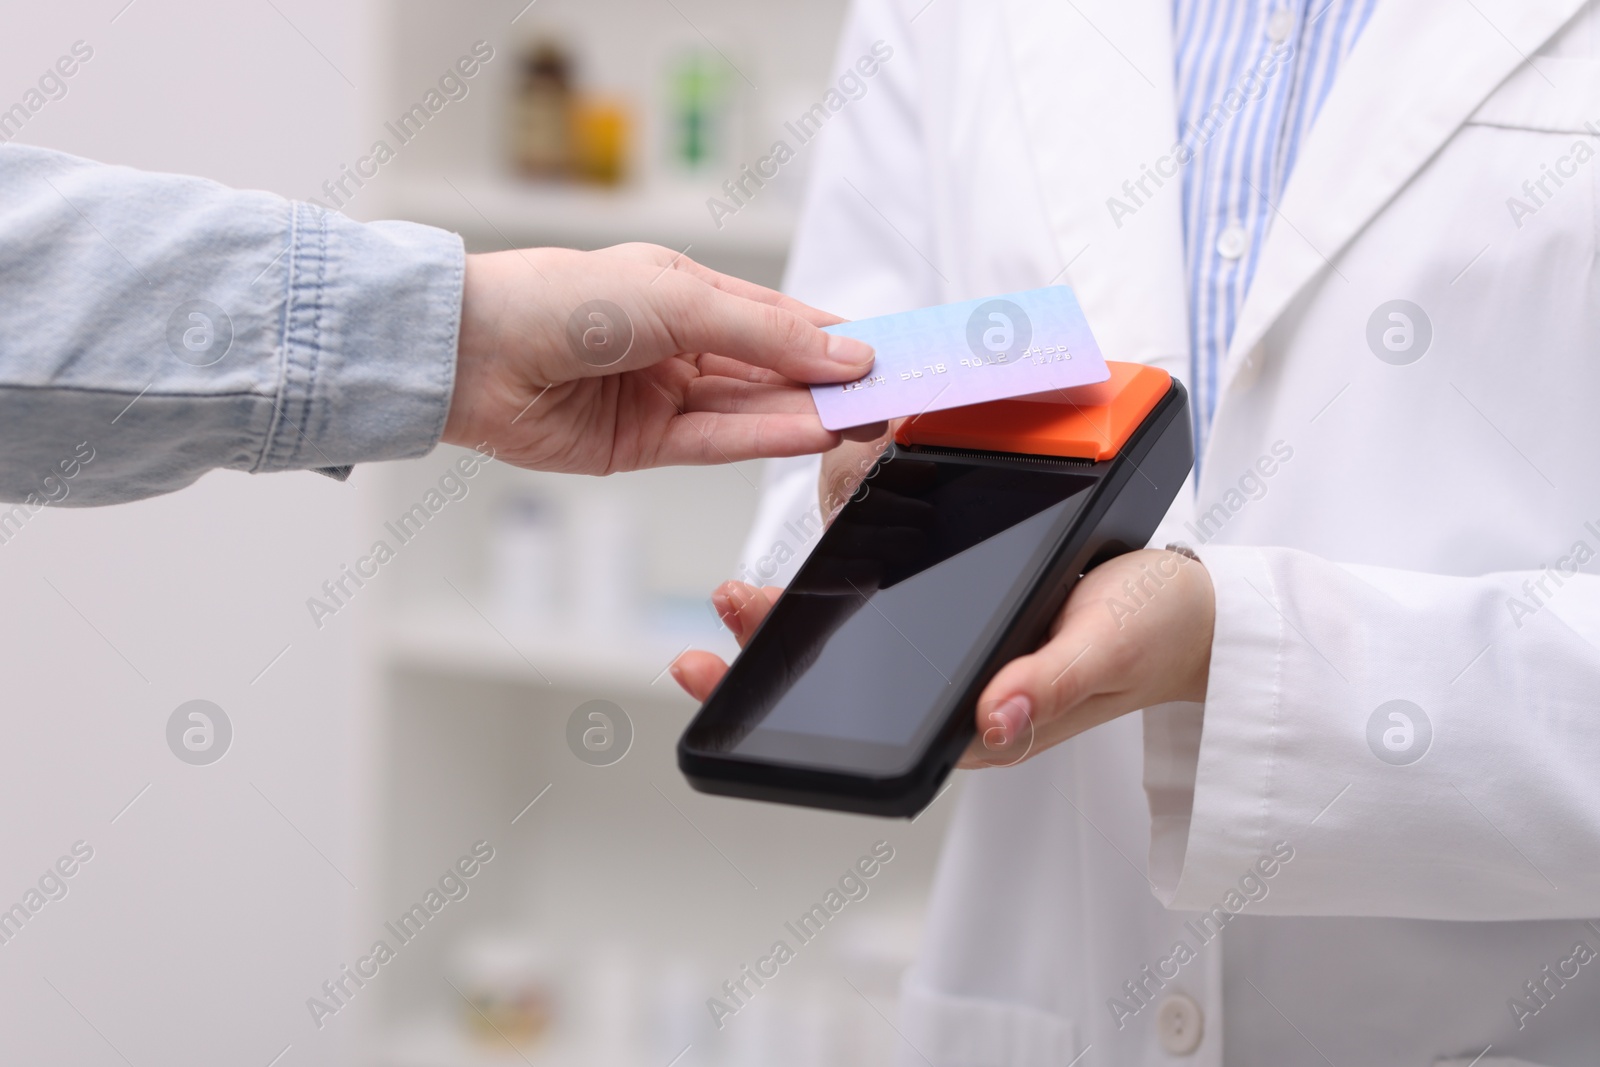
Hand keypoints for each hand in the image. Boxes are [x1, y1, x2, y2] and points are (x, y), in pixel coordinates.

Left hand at [441, 243, 883, 472]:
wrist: (473, 354)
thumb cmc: (562, 300)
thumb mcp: (679, 302)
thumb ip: (765, 336)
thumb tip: (843, 354)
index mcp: (683, 292)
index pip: (778, 318)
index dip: (833, 335)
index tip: (887, 352)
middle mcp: (677, 344)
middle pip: (770, 368)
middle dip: (828, 382)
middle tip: (888, 397)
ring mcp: (662, 395)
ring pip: (751, 409)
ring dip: (808, 414)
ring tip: (863, 420)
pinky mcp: (644, 444)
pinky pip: (719, 443)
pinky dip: (767, 439)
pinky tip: (815, 434)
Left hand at [670, 548, 1214, 766]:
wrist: (1189, 612)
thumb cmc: (1153, 631)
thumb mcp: (1105, 646)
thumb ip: (1050, 685)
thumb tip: (991, 722)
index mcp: (987, 726)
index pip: (875, 735)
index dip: (797, 716)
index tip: (729, 677)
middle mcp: (962, 704)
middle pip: (853, 696)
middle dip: (776, 663)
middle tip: (718, 622)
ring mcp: (959, 670)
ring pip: (864, 656)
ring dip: (801, 629)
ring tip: (741, 600)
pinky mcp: (966, 633)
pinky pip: (893, 623)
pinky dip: (845, 601)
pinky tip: (812, 578)